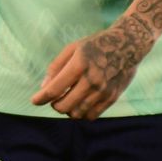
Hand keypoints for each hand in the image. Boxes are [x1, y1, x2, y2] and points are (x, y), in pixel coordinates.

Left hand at [31, 22, 145, 120]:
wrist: (127, 45)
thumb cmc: (95, 45)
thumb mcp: (73, 48)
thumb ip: (56, 67)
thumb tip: (44, 88)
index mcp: (79, 64)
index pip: (54, 89)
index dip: (40, 98)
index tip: (34, 100)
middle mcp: (91, 79)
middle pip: (64, 106)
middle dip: (55, 104)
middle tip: (55, 97)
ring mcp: (103, 91)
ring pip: (76, 114)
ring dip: (68, 110)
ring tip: (69, 98)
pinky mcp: (111, 98)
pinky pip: (91, 116)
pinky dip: (82, 113)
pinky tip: (81, 102)